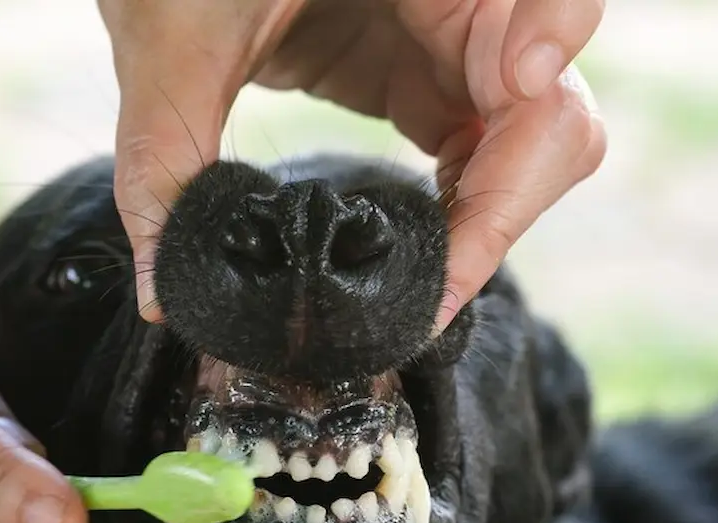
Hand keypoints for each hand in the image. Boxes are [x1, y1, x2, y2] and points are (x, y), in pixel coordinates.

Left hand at [100, 0, 605, 331]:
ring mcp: (451, 44)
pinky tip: (413, 263)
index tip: (518, 84)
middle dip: (507, 201)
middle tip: (435, 287)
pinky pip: (482, 155)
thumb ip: (164, 159)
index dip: (554, 38)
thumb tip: (166, 297)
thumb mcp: (166, 40)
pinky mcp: (427, 80)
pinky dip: (462, 217)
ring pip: (531, 145)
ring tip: (418, 293)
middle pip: (553, 105)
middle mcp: (463, 0)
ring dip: (487, 223)